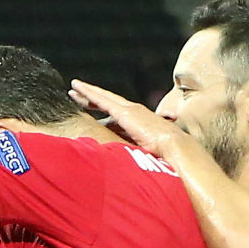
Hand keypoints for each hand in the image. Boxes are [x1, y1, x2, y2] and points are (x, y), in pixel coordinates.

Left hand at [68, 79, 185, 155]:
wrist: (175, 148)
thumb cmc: (165, 155)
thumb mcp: (146, 152)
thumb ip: (133, 150)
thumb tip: (122, 158)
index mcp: (139, 120)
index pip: (116, 112)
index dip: (103, 108)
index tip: (92, 107)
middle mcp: (134, 111)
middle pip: (107, 101)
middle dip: (92, 97)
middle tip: (76, 92)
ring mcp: (129, 110)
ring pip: (102, 97)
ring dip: (87, 93)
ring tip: (73, 88)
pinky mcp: (124, 112)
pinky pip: (101, 100)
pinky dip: (88, 94)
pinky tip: (77, 89)